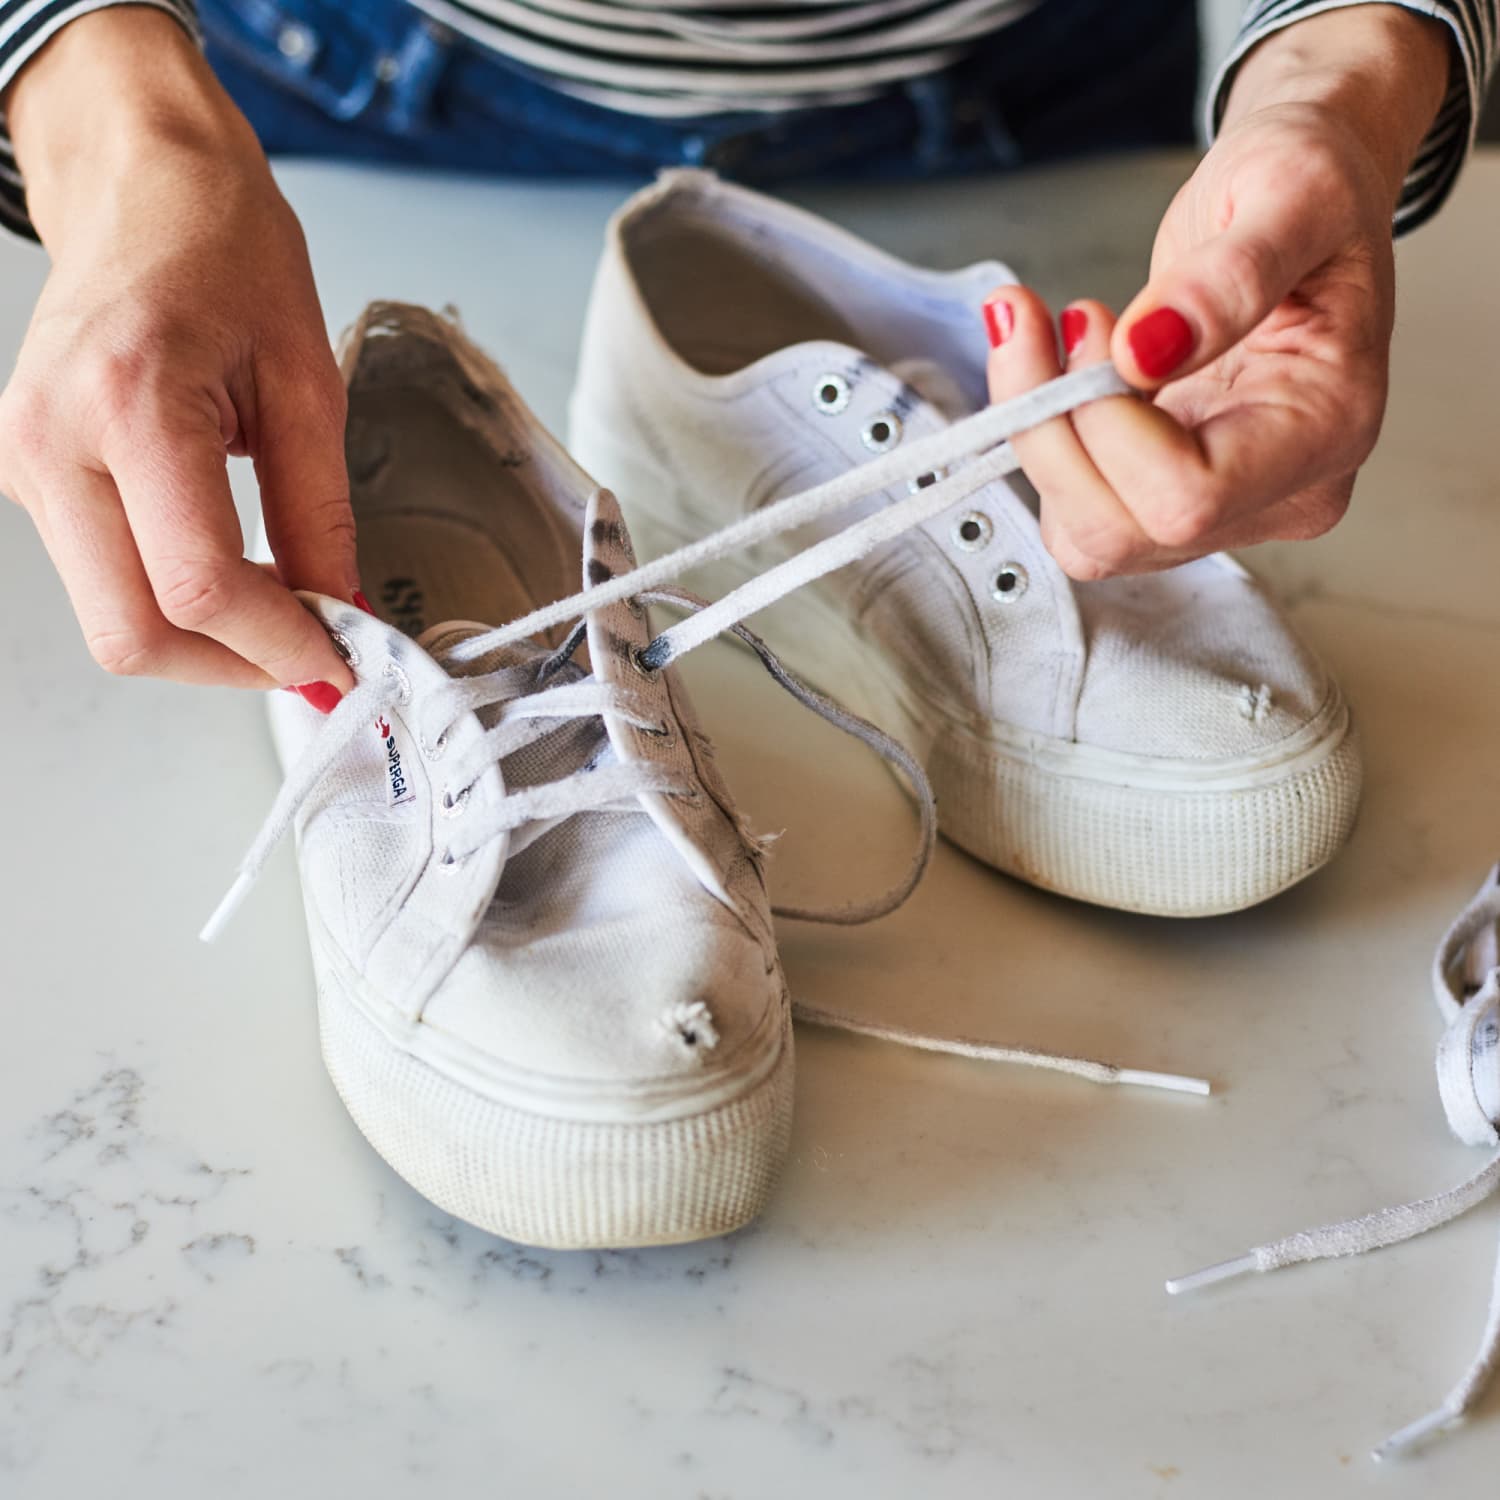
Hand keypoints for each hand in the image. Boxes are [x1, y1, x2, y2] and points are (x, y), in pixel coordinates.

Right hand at [0, 9, 356, 698]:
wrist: (142, 187)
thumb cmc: (223, 250)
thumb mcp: (307, 384)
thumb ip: (322, 517)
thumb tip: (342, 612)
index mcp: (129, 405)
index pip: (199, 586)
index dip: (279, 646)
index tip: (340, 663)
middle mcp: (54, 443)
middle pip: (133, 634)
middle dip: (233, 666)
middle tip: (313, 656)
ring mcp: (28, 464)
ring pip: (113, 622)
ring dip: (204, 644)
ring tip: (283, 613)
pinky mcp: (32, 477)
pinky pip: (102, 582)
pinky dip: (174, 605)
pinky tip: (235, 578)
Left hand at [983, 8, 1451, 579]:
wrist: (1295, 201)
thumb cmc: (1311, 191)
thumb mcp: (1291, 190)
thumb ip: (1229, 275)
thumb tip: (1147, 349)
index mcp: (1326, 430)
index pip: (1188, 497)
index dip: (1108, 425)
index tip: (1089, 322)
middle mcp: (1278, 493)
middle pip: (1122, 530)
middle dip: (1055, 428)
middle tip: (1053, 323)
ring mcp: (1222, 508)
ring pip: (1088, 534)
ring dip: (1037, 435)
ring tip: (1042, 334)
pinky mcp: (1165, 497)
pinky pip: (1077, 510)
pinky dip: (1045, 441)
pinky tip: (1055, 371)